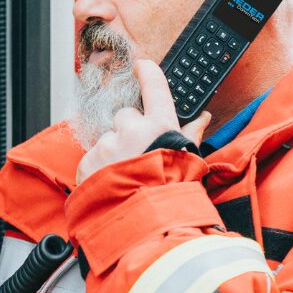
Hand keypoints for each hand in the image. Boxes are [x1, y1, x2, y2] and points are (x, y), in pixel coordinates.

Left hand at [76, 59, 210, 183]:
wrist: (145, 225)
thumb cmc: (171, 194)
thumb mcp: (188, 161)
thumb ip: (192, 134)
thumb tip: (203, 117)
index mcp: (160, 126)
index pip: (154, 86)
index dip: (147, 72)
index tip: (142, 66)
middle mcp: (131, 130)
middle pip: (125, 116)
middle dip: (129, 131)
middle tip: (139, 155)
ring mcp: (108, 146)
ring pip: (107, 140)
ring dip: (113, 153)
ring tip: (126, 177)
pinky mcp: (88, 163)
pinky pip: (92, 159)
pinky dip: (98, 169)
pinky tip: (112, 184)